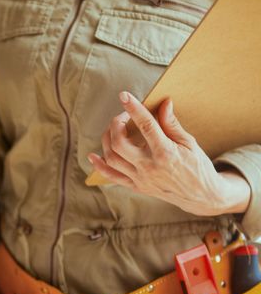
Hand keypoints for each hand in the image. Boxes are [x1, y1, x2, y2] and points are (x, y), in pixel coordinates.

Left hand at [88, 91, 249, 216]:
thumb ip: (172, 124)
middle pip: (120, 143)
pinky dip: (99, 166)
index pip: (146, 126)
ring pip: (112, 158)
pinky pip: (112, 177)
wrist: (200, 197)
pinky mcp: (136, 186)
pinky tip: (93, 156)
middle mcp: (150, 167)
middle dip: (116, 125)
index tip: (124, 96)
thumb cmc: (197, 166)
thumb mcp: (190, 143)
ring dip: (107, 140)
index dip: (134, 109)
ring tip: (113, 129)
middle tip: (122, 116)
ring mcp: (141, 178)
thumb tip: (164, 102)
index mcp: (166, 153)